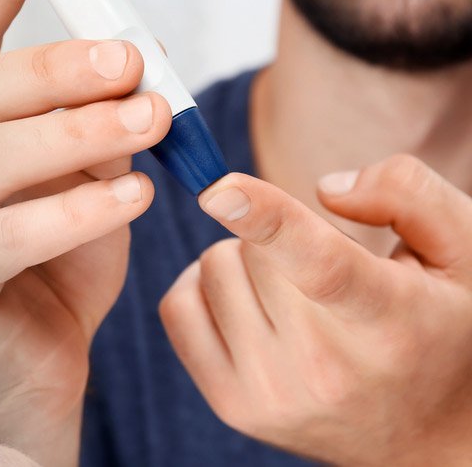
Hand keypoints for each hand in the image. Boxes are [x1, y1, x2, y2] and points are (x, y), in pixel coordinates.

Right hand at [0, 0, 170, 464]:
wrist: (32, 359)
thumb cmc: (58, 257)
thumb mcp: (86, 175)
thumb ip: (97, 124)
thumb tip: (140, 65)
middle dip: (55, 68)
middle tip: (131, 63)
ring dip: (78, 134)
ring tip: (150, 122)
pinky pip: (11, 236)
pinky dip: (79, 212)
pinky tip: (132, 196)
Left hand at [160, 155, 471, 464]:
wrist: (430, 434)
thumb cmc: (446, 324)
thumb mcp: (463, 250)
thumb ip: (407, 194)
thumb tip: (325, 190)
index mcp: (390, 321)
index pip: (319, 266)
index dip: (266, 219)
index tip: (219, 187)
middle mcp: (326, 369)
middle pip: (254, 251)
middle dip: (278, 236)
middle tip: (324, 270)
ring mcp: (272, 394)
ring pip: (213, 270)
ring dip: (244, 262)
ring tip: (297, 293)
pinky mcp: (232, 406)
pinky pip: (178, 308)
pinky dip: (204, 288)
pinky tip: (249, 301)